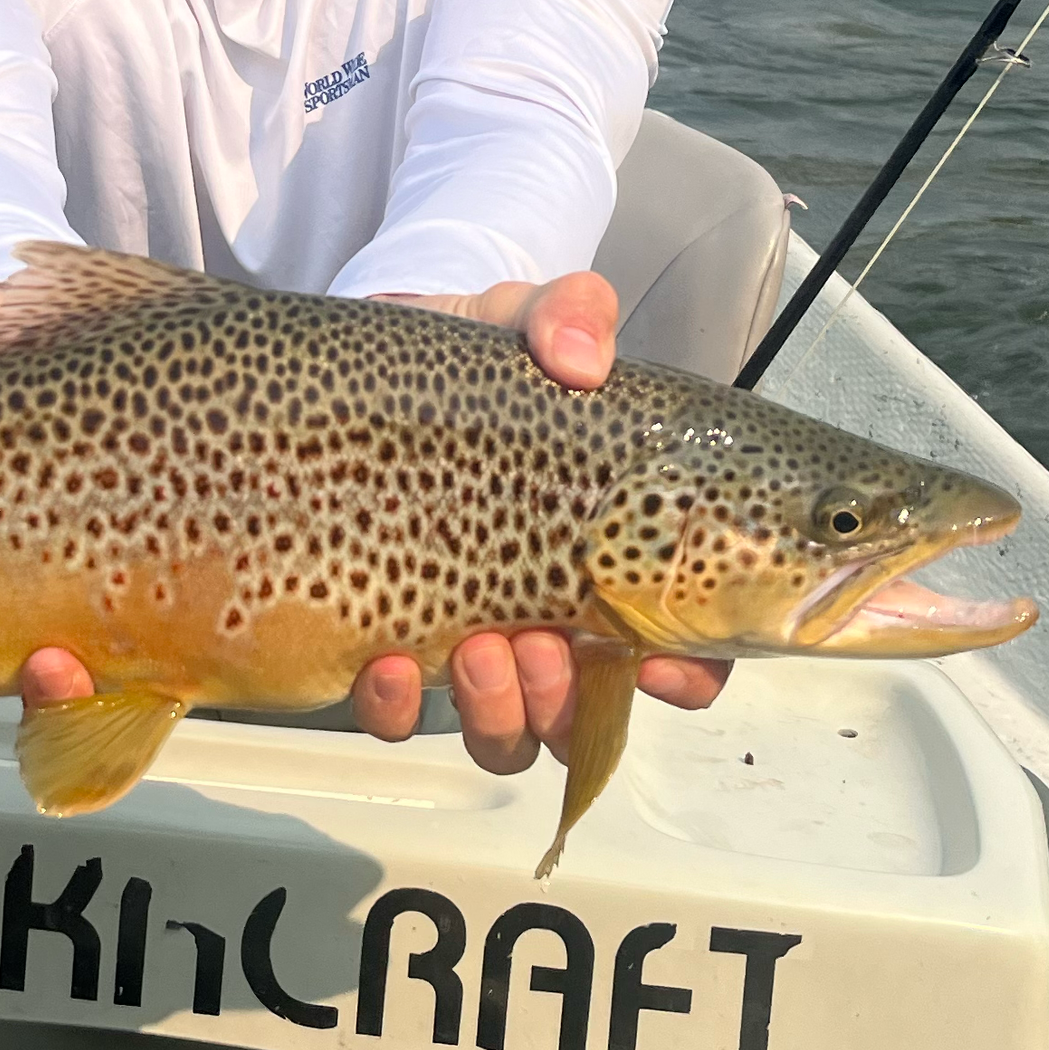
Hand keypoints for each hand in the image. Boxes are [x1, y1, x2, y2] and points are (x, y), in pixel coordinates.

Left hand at [356, 270, 730, 770]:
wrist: (359, 370)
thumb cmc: (472, 364)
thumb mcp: (528, 320)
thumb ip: (569, 317)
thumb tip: (581, 359)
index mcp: (614, 556)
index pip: (684, 648)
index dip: (689, 676)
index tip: (666, 667)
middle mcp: (550, 615)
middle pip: (588, 711)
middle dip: (572, 699)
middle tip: (547, 646)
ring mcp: (468, 638)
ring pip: (506, 732)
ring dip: (501, 712)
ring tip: (479, 651)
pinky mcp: (384, 641)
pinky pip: (398, 715)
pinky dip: (397, 707)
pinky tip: (387, 664)